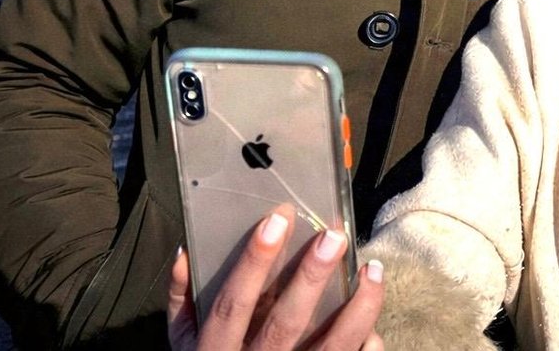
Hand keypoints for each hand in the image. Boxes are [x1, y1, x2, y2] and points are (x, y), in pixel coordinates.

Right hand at [168, 203, 384, 350]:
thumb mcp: (184, 344)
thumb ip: (183, 301)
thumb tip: (187, 252)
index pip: (233, 305)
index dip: (253, 264)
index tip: (276, 221)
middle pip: (286, 323)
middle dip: (311, 278)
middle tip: (334, 237)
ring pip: (331, 347)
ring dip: (357, 308)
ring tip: (372, 270)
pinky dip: (367, 344)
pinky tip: (376, 323)